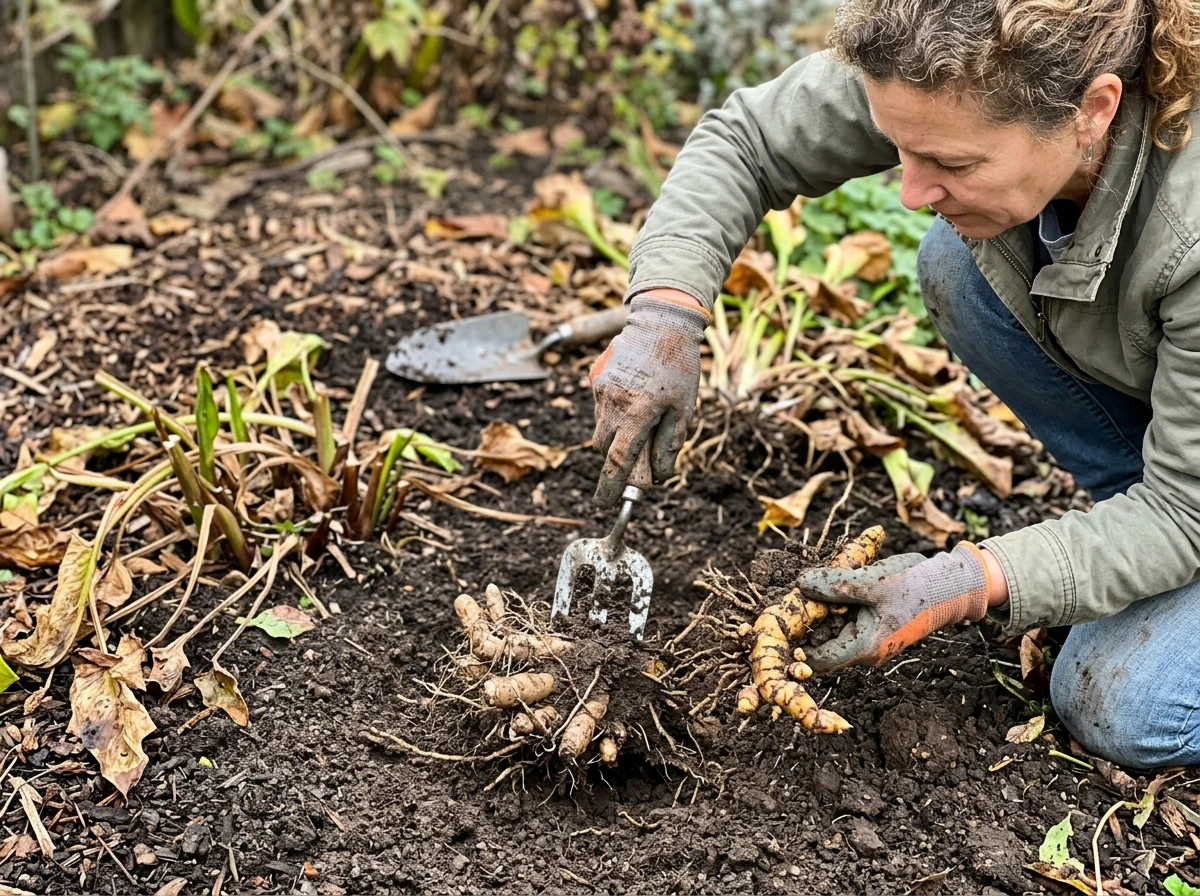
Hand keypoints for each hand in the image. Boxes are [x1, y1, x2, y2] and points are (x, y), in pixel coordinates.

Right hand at [590, 291, 710, 509]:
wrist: (661, 321)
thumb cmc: (679, 366)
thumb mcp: (684, 409)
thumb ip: (669, 445)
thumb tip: (658, 477)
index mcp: (638, 413)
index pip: (617, 461)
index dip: (610, 487)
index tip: (605, 504)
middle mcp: (614, 403)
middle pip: (603, 449)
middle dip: (615, 460)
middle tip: (636, 456)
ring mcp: (601, 390)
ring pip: (601, 429)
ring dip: (616, 435)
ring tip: (642, 417)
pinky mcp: (596, 380)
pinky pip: (602, 408)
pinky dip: (614, 413)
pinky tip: (635, 396)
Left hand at [796, 543, 994, 671]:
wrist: (951, 586)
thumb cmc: (915, 587)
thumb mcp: (871, 583)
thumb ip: (834, 585)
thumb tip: (800, 584)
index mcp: (864, 648)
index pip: (819, 660)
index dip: (798, 646)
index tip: (782, 624)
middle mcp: (866, 651)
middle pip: (824, 643)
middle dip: (809, 622)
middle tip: (794, 597)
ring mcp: (871, 640)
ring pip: (835, 630)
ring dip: (824, 611)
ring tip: (814, 587)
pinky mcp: (875, 627)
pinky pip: (848, 620)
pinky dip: (839, 606)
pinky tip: (835, 585)